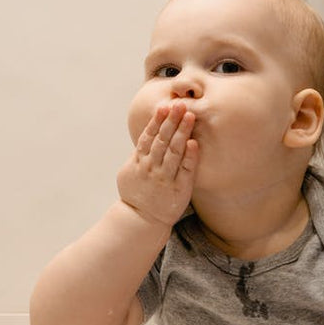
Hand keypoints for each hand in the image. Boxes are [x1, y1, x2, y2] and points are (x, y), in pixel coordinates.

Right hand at [116, 101, 197, 227]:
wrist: (140, 220)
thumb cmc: (136, 194)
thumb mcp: (128, 172)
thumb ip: (137, 155)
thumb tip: (145, 136)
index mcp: (139, 161)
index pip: (149, 136)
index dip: (157, 121)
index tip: (164, 106)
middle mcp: (151, 168)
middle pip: (162, 140)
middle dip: (171, 121)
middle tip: (180, 104)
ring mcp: (165, 178)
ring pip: (174, 151)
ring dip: (182, 133)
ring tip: (190, 116)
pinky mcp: (179, 189)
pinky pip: (185, 170)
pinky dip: (190, 157)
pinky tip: (194, 143)